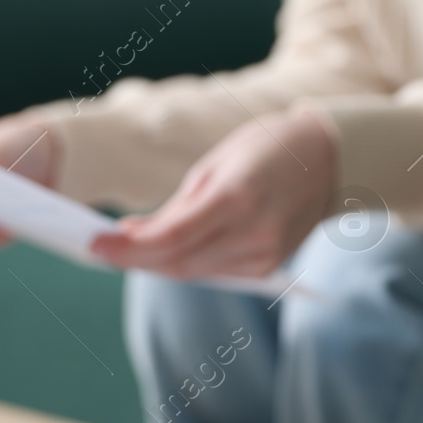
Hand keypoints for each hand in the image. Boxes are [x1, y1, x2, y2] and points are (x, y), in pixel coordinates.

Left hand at [91, 109, 336, 278]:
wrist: (327, 161)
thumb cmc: (264, 150)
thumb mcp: (213, 167)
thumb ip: (173, 209)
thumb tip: (131, 236)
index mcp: (236, 198)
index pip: (171, 238)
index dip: (128, 248)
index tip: (95, 245)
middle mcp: (253, 234)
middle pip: (177, 262)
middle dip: (135, 258)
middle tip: (103, 246)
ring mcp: (263, 255)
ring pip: (192, 272)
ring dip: (157, 261)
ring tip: (130, 244)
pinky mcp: (267, 267)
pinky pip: (213, 272)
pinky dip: (185, 263)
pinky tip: (168, 249)